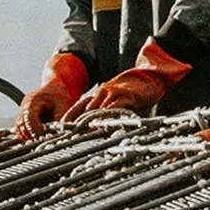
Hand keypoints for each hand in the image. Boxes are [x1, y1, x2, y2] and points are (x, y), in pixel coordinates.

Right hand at [16, 53, 89, 140]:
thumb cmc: (59, 95)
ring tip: (43, 142)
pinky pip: (24, 132)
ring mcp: (23, 115)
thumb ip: (59, 118)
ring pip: (20, 131)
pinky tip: (40, 140)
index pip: (29, 120)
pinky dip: (30, 137)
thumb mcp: (63, 104)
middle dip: (32, 137)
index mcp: (31, 103)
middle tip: (44, 143)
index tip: (44, 139)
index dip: (35, 131)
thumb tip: (58, 131)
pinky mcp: (25, 121)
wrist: (56, 88)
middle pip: (22, 127)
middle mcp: (23, 109)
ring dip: (30, 138)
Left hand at [61, 41, 190, 122]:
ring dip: (88, 119)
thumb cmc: (135, 91)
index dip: (69, 117)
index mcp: (100, 94)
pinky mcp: (125, 96)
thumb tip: (99, 126)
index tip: (59, 128)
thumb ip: (107, 111)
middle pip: (84, 108)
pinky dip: (107, 115)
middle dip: (76, 121)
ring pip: (96, 107)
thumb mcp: (117, 100)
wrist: (151, 76)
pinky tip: (102, 123)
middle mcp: (103, 93)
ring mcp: (113, 93)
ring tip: (80, 131)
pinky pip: (114, 106)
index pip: (79, 106)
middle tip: (67, 133)